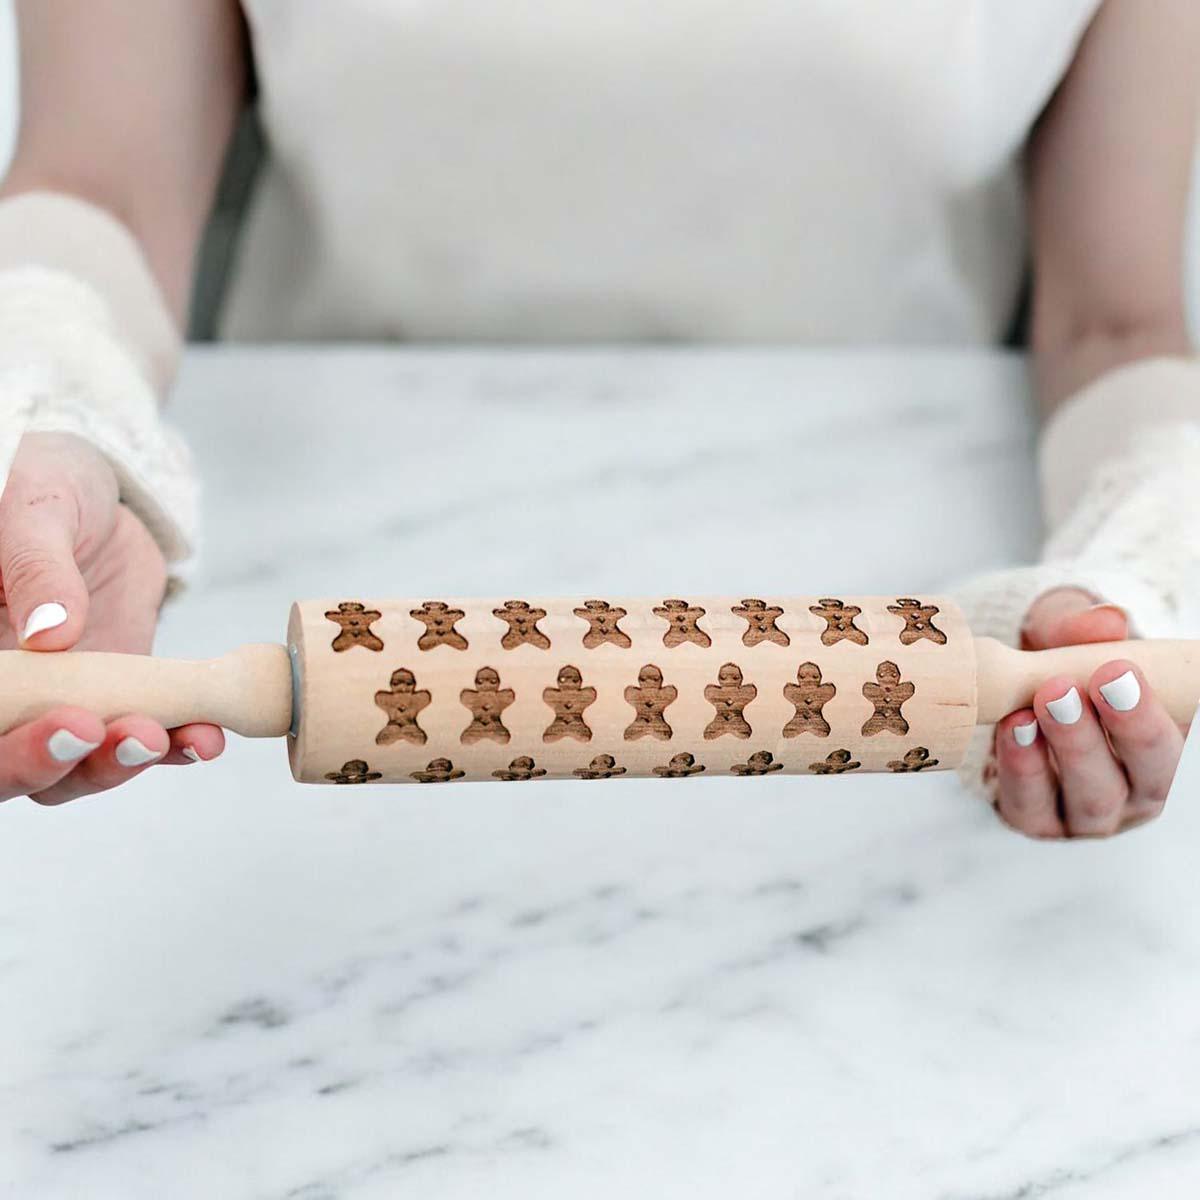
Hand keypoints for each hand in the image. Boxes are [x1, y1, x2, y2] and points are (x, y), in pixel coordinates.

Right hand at [0, 432, 223, 803]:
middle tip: (128, 735)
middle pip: (14, 769)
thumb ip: (35, 567)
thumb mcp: (34, 511)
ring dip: (122, 763)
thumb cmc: (44, 489)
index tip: (67, 723)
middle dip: (69, 765)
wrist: (99, 497)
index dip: (9, 749)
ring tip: (173, 738)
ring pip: (74, 770)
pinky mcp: (117, 701)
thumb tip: (50, 632)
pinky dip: (171, 745)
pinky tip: (204, 739)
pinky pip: (138, 739)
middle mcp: (4, 698)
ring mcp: (57, 706)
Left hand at [989, 587, 1186, 838]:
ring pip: (1092, 798)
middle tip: (1071, 688)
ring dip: (1067, 747)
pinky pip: (1033, 804)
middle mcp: (1137, 790)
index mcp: (1163, 748)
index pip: (1175, 745)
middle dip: (1116, 730)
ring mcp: (1088, 813)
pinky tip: (1012, 728)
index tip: (1119, 670)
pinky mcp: (1037, 819)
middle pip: (1144, 780)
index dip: (1149, 715)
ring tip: (1039, 703)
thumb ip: (1083, 628)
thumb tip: (1107, 619)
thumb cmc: (1060, 667)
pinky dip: (1022, 767)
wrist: (1008, 694)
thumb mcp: (1070, 640)